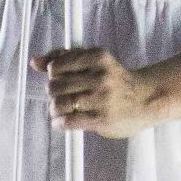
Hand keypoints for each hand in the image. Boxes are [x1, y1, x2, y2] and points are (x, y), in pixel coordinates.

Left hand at [30, 46, 154, 139]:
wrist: (145, 99)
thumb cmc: (116, 79)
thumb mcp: (95, 60)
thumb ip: (65, 57)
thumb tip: (35, 61)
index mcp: (97, 57)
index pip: (57, 65)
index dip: (53, 73)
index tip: (58, 77)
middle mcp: (100, 76)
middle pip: (56, 85)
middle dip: (53, 92)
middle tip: (59, 94)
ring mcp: (100, 99)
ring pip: (60, 103)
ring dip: (55, 108)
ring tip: (60, 109)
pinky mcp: (101, 119)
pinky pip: (68, 121)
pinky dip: (60, 122)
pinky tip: (63, 121)